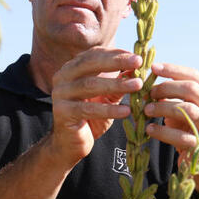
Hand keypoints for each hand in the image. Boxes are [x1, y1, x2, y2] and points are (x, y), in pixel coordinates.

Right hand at [49, 47, 142, 165]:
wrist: (70, 143)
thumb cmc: (90, 117)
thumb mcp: (107, 96)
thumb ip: (118, 82)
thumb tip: (137, 67)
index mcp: (72, 68)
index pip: (94, 55)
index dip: (116, 54)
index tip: (137, 57)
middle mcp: (62, 77)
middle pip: (90, 64)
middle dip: (116, 62)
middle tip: (137, 62)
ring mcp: (60, 94)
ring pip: (90, 85)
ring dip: (116, 84)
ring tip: (137, 85)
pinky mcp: (62, 112)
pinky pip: (88, 109)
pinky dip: (109, 110)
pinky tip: (126, 112)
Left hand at [144, 61, 198, 190]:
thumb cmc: (190, 130)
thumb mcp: (184, 109)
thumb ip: (173, 94)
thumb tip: (149, 77)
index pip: (196, 76)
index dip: (174, 70)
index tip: (153, 68)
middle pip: (192, 89)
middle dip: (167, 88)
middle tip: (148, 93)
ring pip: (188, 110)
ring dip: (163, 107)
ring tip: (146, 110)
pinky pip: (181, 136)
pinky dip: (162, 131)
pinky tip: (149, 129)